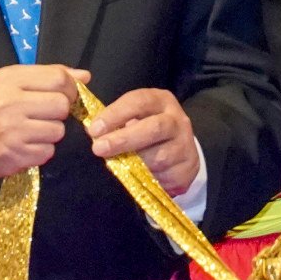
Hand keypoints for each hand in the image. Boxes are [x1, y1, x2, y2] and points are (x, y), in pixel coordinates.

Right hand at [0, 65, 78, 182]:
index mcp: (8, 80)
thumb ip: (48, 76)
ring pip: (58, 131)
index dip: (70, 88)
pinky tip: (25, 145)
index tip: (64, 95)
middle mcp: (9, 104)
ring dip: (51, 132)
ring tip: (32, 130)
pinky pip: (47, 152)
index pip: (58, 79)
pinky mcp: (13, 156)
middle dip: (60, 111)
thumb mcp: (10, 82)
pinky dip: (41, 150)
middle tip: (45, 114)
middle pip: (62, 105)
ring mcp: (11, 132)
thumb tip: (85, 76)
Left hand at [87, 88, 201, 201]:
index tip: (94, 129)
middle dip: (124, 139)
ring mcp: (185, 145)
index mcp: (161, 102)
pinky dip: (147, 178)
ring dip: (133, 163)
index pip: (140, 101)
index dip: (116, 114)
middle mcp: (177, 120)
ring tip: (116, 166)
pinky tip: (136, 178)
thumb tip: (92, 131)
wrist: (180, 152)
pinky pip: (164, 176)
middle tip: (98, 148)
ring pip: (159, 156)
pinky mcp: (188, 168)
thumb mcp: (135, 118)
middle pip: (154, 128)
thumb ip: (116, 121)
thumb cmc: (147, 130)